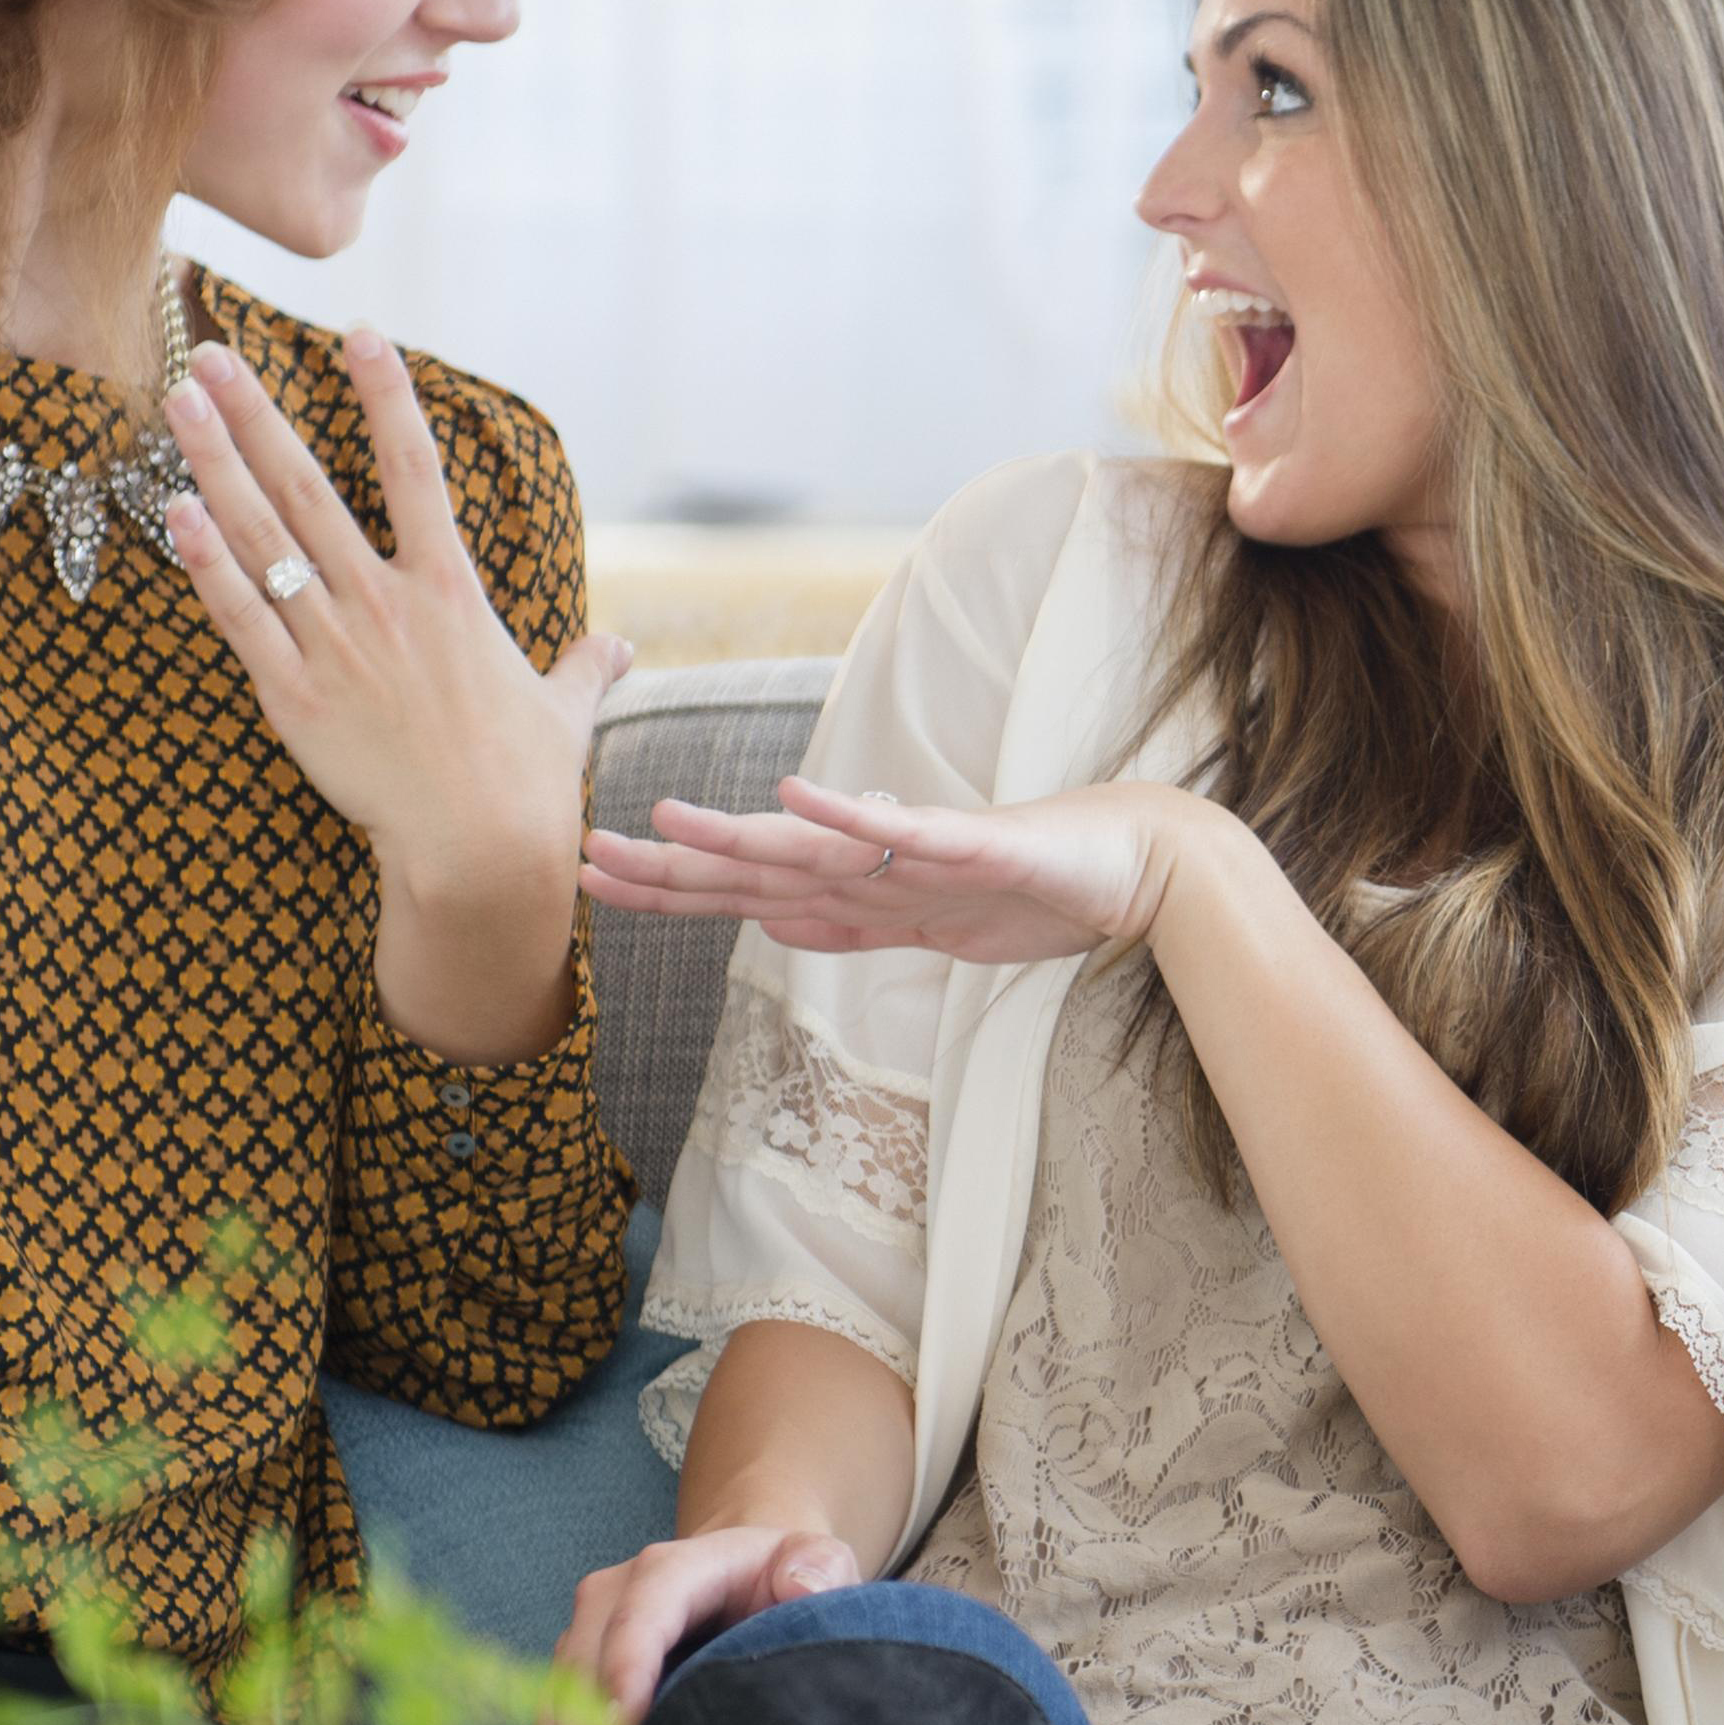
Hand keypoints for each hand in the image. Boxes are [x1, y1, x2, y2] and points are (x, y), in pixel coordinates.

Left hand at [161, 334, 627, 905]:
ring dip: (213, 463)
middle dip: (256, 414)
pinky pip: (239, 615)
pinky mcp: (295, 696)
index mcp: (453, 594)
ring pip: (263, 537)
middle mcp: (388, 604)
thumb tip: (617, 649)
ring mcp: (336, 646)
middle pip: (310, 486)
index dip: (388, 397)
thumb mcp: (565, 712)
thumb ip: (584, 667)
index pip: (419, 470)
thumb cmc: (528, 781)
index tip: (360, 334)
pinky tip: (172, 508)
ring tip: (175, 403)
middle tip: (209, 354)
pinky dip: (204, 560)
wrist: (481, 849)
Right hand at [527, 1520, 862, 1724]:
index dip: (625, 1667)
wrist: (746, 1573)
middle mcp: (612, 1602)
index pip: (640, 1615)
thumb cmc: (782, 1575)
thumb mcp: (816, 1561)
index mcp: (671, 1570)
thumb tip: (800, 1587)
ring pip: (552, 1711)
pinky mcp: (574, 1686)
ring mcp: (586, 1643)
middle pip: (580, 1669)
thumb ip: (819, 1566)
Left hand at [580, 776, 1226, 966]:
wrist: (1139, 865)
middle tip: (584, 857)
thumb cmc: (1040, 889)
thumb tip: (766, 924)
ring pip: (816, 850)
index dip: (669, 889)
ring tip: (664, 823)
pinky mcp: (978, 845)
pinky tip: (800, 796)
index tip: (590, 882)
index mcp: (864, 888)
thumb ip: (850, 925)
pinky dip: (851, 817)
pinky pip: (907, 835)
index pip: (747, 891)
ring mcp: (926, 853)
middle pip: (760, 870)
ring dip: (738, 839)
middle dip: (671, 870)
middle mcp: (881, 864)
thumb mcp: (928, 928)